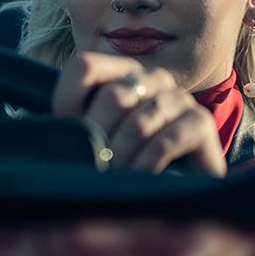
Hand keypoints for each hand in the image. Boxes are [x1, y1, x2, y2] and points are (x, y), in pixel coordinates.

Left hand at [51, 53, 226, 176]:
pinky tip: (138, 181)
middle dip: (99, 138)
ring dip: (121, 157)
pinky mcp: (200, 123)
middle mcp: (153, 79)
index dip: (69, 100)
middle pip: (113, 96)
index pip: (85, 66)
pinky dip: (144, 166)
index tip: (69, 135)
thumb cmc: (133, 164)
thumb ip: (79, 128)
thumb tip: (54, 131)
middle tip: (94, 167)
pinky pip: (163, 141)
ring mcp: (179, 98)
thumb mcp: (98, 142)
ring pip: (138, 122)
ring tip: (113, 180)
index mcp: (123, 73)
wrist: (184, 189)